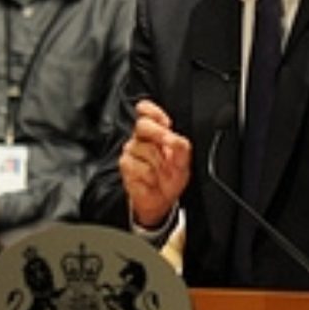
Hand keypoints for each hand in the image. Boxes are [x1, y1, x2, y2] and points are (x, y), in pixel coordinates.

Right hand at [119, 99, 191, 227]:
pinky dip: (151, 176)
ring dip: (160, 164)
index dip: (153, 111)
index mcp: (155, 131)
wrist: (161, 199)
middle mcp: (141, 138)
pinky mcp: (125, 164)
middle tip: (169, 144)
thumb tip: (173, 139)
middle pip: (142, 124)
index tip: (166, 122)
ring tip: (163, 173)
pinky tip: (152, 180)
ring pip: (145, 149)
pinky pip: (140, 166)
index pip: (146, 110)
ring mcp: (131, 150)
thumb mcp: (183, 161)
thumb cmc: (171, 176)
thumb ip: (181, 147)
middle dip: (159, 133)